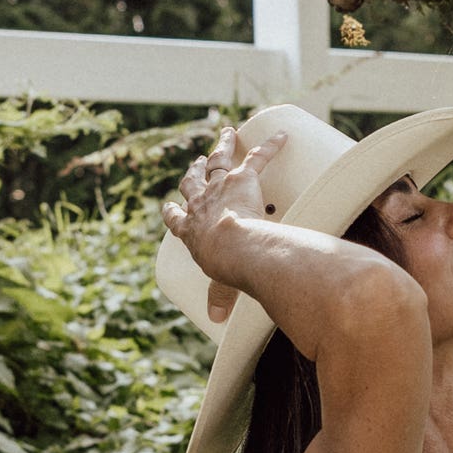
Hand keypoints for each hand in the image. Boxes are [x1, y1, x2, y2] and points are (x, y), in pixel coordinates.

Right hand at [163, 127, 271, 317]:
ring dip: (223, 146)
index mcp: (191, 229)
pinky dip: (271, 145)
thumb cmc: (224, 265)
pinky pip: (258, 156)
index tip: (169, 205)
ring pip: (218, 160)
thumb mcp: (219, 282)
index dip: (172, 211)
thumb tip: (215, 319)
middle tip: (197, 161)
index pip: (176, 218)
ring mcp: (220, 187)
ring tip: (227, 133)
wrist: (233, 246)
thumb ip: (220, 297)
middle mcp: (200, 203)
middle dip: (195, 170)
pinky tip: (283, 135)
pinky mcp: (242, 178)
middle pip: (193, 181)